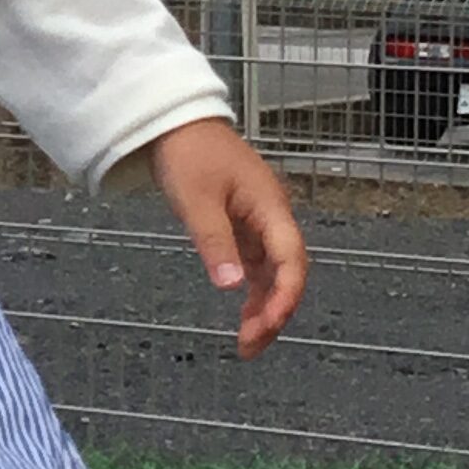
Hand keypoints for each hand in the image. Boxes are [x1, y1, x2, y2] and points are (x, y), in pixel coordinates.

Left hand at [147, 118, 306, 359]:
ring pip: (273, 274)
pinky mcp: (244, 225)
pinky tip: (244, 313)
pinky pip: (257, 265)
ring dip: (264, 307)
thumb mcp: (197, 201)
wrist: (176, 122)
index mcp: (270, 208)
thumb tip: (232, 286)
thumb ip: (215, 243)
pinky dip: (252, 291)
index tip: (266, 325)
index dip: (285, 297)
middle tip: (250, 346)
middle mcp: (272, 217)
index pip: (292, 261)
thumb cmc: (189, 153)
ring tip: (248, 342)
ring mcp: (259, 222)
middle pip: (288, 273)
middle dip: (275, 313)